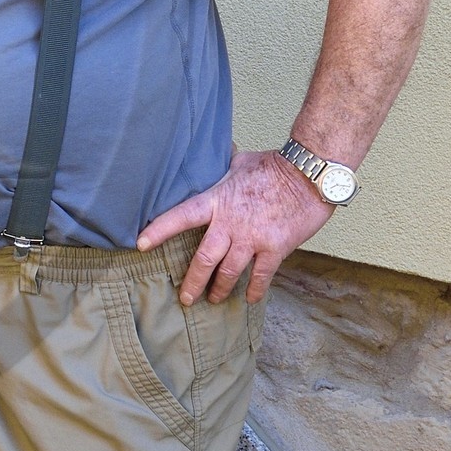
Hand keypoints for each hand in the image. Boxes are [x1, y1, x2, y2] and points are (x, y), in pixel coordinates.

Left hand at [138, 147, 333, 304]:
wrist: (310, 175)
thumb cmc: (275, 166)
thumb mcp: (241, 162)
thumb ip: (223, 167)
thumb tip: (214, 152)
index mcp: (217, 201)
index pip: (180, 216)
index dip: (159, 230)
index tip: (140, 244)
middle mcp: (231, 224)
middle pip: (203, 259)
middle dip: (192, 282)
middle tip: (185, 297)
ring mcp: (252, 238)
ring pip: (228, 272)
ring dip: (219, 289)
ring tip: (213, 298)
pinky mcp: (275, 248)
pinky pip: (260, 276)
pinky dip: (254, 289)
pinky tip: (249, 298)